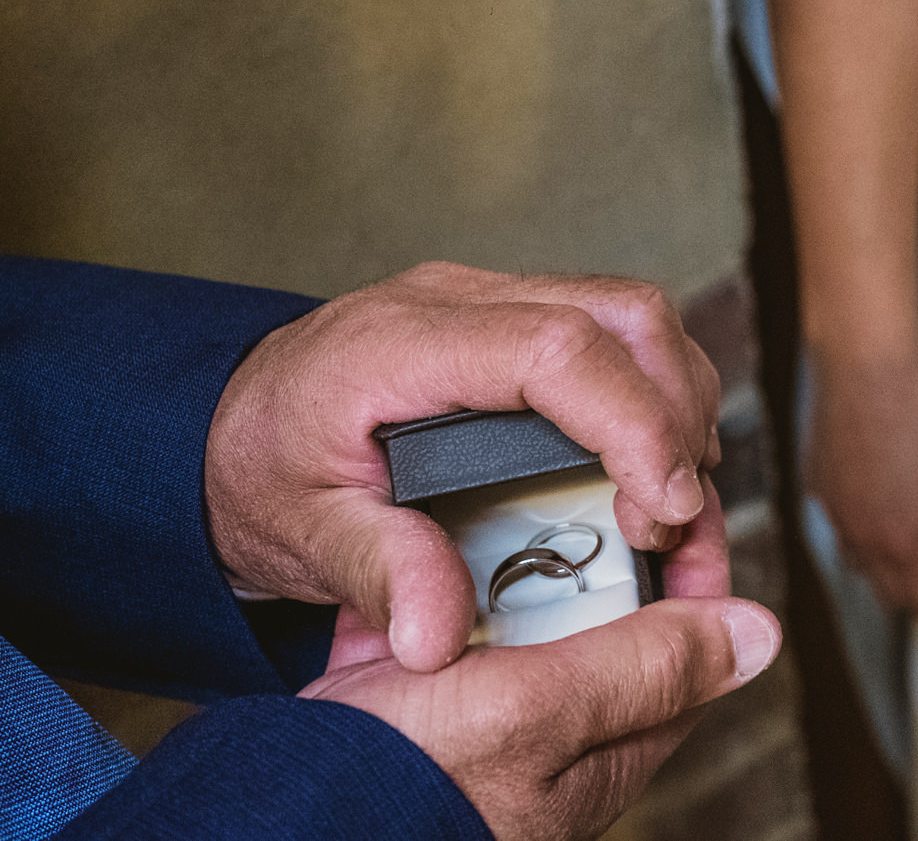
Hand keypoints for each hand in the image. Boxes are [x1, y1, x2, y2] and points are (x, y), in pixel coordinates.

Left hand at [206, 261, 722, 671]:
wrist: (221, 426)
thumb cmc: (258, 472)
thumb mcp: (297, 534)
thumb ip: (375, 573)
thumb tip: (440, 635)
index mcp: (402, 344)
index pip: (560, 350)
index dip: (636, 423)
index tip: (664, 508)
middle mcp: (459, 301)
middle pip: (624, 315)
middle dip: (677, 415)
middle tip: (674, 518)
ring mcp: (492, 299)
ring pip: (635, 315)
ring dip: (678, 403)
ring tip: (671, 499)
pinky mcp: (515, 317)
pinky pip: (616, 332)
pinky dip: (653, 394)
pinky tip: (648, 463)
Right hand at [305, 484, 780, 840]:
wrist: (277, 810)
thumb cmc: (410, 787)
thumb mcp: (542, 713)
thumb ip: (647, 667)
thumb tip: (761, 635)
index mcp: (611, 733)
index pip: (687, 626)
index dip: (690, 550)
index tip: (675, 481)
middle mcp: (557, 717)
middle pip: (605, 597)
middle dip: (597, 524)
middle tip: (586, 455)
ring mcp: (481, 698)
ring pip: (519, 593)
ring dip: (510, 533)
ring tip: (506, 465)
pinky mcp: (409, 683)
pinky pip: (434, 605)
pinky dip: (427, 559)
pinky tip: (421, 511)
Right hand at [807, 349, 917, 627]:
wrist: (868, 364)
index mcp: (907, 543)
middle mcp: (864, 540)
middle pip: (896, 596)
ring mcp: (836, 516)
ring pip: (865, 568)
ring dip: (896, 573)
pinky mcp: (820, 489)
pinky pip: (846, 532)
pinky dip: (870, 539)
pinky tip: (889, 516)